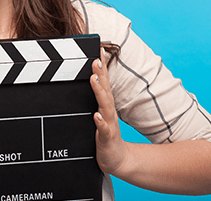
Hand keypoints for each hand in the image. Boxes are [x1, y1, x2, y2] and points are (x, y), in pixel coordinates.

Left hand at [90, 49, 129, 174]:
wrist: (117, 160)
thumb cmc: (106, 135)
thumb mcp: (100, 113)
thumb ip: (98, 98)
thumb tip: (92, 78)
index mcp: (105, 105)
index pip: (104, 82)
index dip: (101, 66)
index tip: (98, 50)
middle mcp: (108, 112)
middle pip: (105, 89)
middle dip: (100, 73)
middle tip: (95, 59)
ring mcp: (108, 124)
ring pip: (104, 106)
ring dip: (99, 92)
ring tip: (94, 79)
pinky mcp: (106, 138)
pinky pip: (103, 130)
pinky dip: (100, 122)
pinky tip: (96, 116)